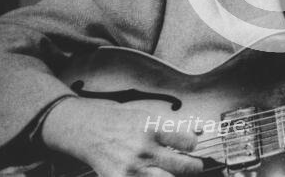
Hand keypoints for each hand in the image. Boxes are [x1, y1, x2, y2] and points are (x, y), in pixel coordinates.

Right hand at [41, 97, 202, 175]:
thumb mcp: (147, 115)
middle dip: (194, 167)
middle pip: (183, 167)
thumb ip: (173, 126)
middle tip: (196, 166)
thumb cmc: (118, 120)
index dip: (193, 146)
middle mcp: (143, 150)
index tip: (192, 147)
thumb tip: (198, 131)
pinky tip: (155, 175)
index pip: (187, 142)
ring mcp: (132, 168)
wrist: (86, 129)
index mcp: (152, 128)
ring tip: (176, 173)